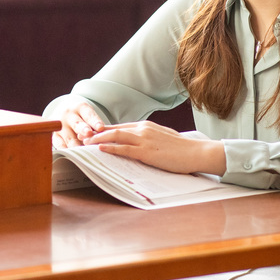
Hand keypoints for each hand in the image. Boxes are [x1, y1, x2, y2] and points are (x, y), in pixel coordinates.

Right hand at [53, 102, 106, 147]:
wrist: (63, 113)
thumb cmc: (81, 116)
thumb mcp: (88, 115)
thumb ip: (96, 125)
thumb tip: (105, 138)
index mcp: (80, 107)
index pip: (88, 115)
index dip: (95, 121)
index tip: (100, 128)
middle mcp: (68, 115)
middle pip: (77, 124)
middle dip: (83, 129)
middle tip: (89, 134)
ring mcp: (59, 125)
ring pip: (69, 138)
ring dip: (77, 145)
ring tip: (84, 152)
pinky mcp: (54, 136)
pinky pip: (60, 145)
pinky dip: (66, 150)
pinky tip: (72, 155)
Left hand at [86, 121, 225, 175]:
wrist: (196, 152)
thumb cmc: (182, 149)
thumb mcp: (162, 138)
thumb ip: (149, 137)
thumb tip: (138, 142)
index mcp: (146, 126)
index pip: (120, 126)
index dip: (104, 130)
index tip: (92, 133)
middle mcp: (143, 129)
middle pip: (114, 128)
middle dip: (96, 132)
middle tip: (82, 136)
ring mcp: (144, 139)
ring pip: (116, 136)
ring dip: (98, 138)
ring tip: (85, 142)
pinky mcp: (146, 151)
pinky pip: (124, 148)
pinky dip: (110, 147)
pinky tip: (100, 148)